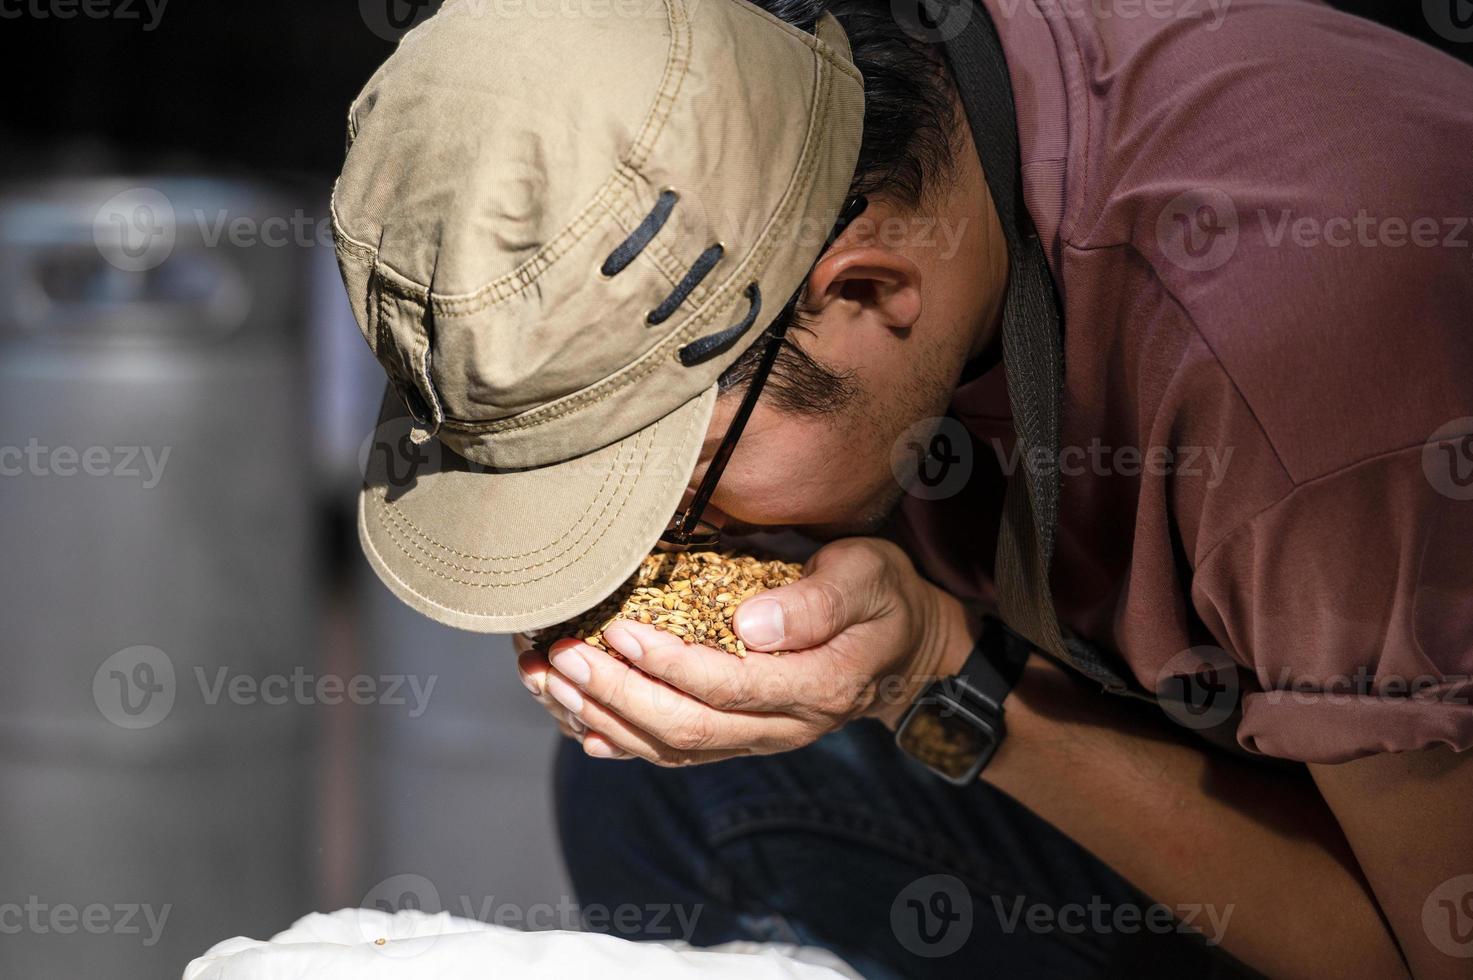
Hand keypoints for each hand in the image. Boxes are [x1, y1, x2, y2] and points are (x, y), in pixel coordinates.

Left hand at [515, 537, 976, 765]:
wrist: (905, 646)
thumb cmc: (882, 596)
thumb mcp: (868, 577)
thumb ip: (816, 601)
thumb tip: (750, 625)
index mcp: (817, 686)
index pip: (730, 687)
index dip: (670, 666)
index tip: (619, 632)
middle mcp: (783, 727)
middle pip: (686, 729)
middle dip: (615, 695)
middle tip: (561, 656)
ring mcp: (757, 738)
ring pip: (669, 748)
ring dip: (601, 718)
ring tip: (546, 679)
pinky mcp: (737, 736)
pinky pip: (671, 752)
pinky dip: (617, 739)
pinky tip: (574, 720)